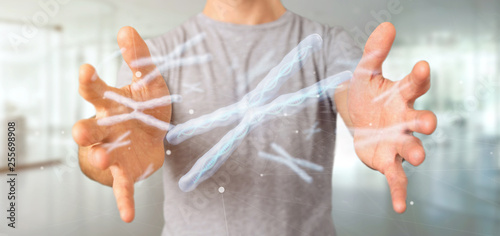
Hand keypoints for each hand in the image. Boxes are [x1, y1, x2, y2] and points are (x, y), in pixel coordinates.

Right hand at [72, 26, 170, 221]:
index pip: (95, 92)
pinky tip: (127, 215)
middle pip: (90, 129)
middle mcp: (107, 129)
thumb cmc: (147, 106)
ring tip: (106, 160)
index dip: (89, 83)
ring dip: (100, 160)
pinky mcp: (126, 171)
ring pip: (101, 157)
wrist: (158, 133)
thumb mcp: (149, 81)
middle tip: (81, 130)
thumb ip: (139, 58)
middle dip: (85, 131)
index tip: (86, 71)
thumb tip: (127, 29)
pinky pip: (121, 187)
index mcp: (111, 104)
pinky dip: (123, 201)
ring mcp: (114, 151)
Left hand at [347, 22, 436, 212]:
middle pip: (420, 120)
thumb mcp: (364, 71)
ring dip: (415, 152)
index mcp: (401, 95)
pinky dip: (400, 192)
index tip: (422, 65)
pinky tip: (401, 208)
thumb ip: (374, 52)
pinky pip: (396, 177)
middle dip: (424, 122)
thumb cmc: (367, 92)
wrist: (358, 114)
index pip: (414, 84)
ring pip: (412, 148)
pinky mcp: (388, 160)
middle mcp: (405, 119)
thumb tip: (386, 25)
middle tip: (427, 122)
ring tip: (417, 157)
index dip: (419, 76)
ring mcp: (398, 141)